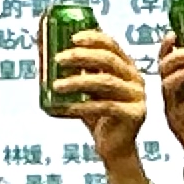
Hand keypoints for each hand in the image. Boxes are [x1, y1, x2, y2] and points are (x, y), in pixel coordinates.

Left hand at [53, 25, 151, 157]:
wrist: (113, 146)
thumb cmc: (96, 114)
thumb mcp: (85, 89)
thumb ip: (75, 71)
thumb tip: (46, 50)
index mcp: (125, 66)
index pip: (111, 44)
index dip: (92, 38)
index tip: (72, 38)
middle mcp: (135, 78)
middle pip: (108, 60)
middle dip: (82, 56)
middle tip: (58, 59)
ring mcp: (137, 96)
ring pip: (106, 82)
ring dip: (78, 81)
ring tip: (56, 86)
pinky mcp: (135, 114)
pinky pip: (106, 107)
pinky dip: (84, 106)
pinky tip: (67, 107)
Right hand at [155, 40, 183, 180]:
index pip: (175, 56)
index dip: (175, 40)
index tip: (180, 24)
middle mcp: (176, 91)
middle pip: (164, 62)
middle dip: (170, 46)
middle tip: (180, 35)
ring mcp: (173, 102)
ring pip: (164, 75)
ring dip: (174, 60)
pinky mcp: (173, 115)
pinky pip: (171, 93)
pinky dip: (180, 78)